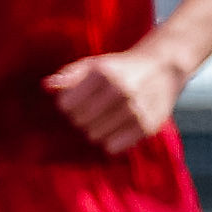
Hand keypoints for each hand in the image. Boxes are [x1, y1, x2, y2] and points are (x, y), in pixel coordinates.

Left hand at [46, 46, 190, 153]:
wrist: (164, 68)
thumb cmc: (121, 68)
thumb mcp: (95, 64)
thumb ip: (69, 75)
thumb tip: (47, 86)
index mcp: (104, 74)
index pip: (66, 106)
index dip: (67, 106)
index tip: (74, 102)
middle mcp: (121, 91)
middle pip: (79, 122)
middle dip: (80, 118)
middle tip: (92, 110)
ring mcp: (136, 109)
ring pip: (94, 136)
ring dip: (95, 129)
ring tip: (105, 117)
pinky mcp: (147, 126)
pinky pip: (113, 147)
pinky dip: (111, 140)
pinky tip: (116, 128)